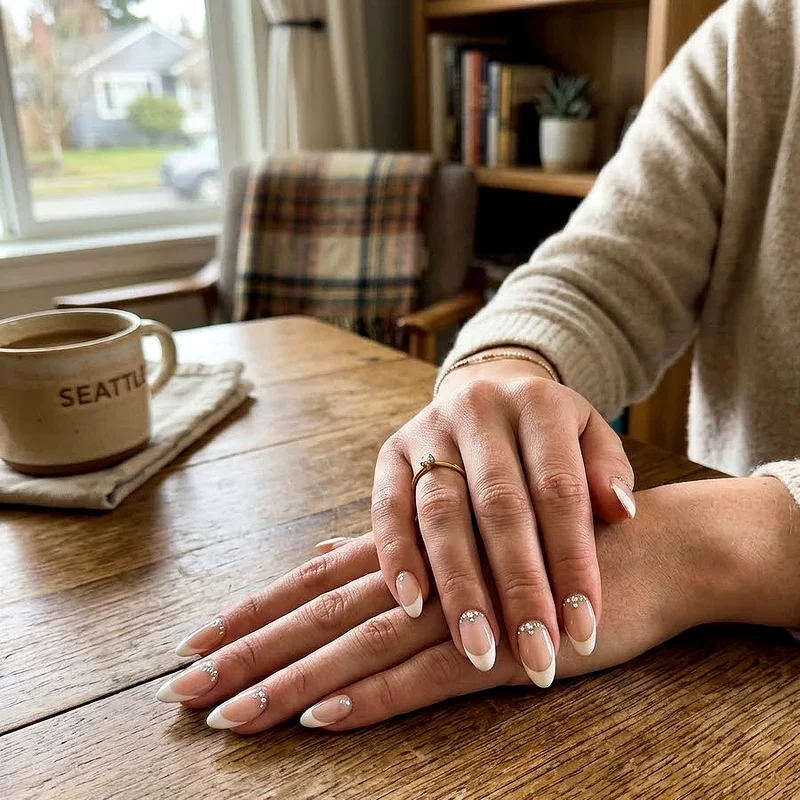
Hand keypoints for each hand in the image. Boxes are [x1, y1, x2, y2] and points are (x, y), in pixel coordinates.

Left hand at [156, 478, 798, 731]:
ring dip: (289, 684)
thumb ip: (398, 556)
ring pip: (355, 648)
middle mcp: (419, 575)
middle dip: (247, 652)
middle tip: (185, 690)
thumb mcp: (465, 549)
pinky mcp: (499, 649)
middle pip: (316, 615)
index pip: (313, 583)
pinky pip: (423, 678)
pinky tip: (323, 719)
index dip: (254, 611)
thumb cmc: (549, 550)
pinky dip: (371, 698)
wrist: (643, 550)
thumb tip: (328, 561)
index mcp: (409, 553)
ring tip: (230, 717)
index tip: (198, 643)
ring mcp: (457, 611)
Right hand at [370, 347, 636, 682]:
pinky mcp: (390, 452)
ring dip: (458, 586)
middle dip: (518, 589)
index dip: (572, 560)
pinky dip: (396, 557)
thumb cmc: (547, 433)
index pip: (558, 489)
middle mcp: (478, 410)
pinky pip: (386, 508)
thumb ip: (608, 471)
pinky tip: (412, 605)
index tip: (585, 627)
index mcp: (537, 402)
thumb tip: (621, 513)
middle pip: (499, 505)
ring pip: (441, 512)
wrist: (486, 389)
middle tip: (535, 655)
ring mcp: (428, 430)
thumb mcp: (590, 435)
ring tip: (477, 648)